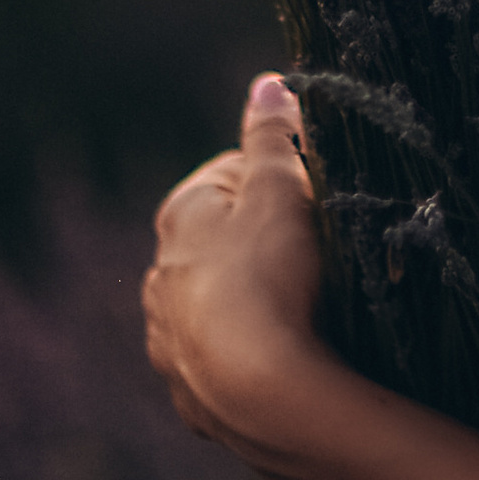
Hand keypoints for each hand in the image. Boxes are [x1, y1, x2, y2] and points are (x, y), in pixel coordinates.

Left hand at [144, 75, 330, 469]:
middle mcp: (159, 277)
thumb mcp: (279, 189)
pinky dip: (248, 357)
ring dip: (253, 302)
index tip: (318, 197)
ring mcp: (170, 341)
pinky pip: (223, 362)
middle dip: (265, 242)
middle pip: (223, 241)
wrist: (260, 395)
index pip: (232, 174)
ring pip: (219, 304)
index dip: (282, 178)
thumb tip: (266, 83)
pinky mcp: (190, 395)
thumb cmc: (271, 276)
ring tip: (304, 311)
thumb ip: (272, 135)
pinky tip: (284, 358)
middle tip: (319, 253)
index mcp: (177, 218)